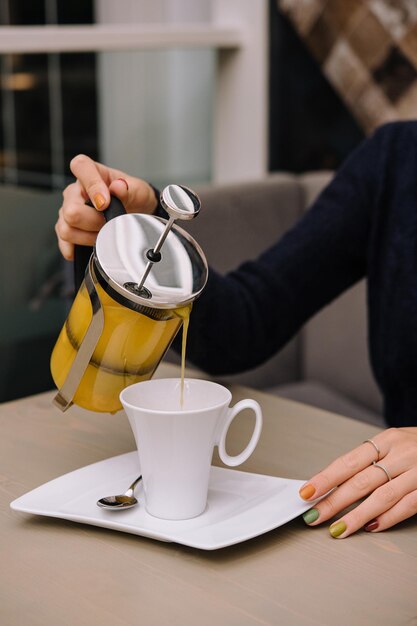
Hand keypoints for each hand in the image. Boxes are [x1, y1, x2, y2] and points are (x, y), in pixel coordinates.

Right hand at [55, 154, 157, 259]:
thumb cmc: (133, 197)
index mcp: (92, 172)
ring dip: (89, 237)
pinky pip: (63, 241)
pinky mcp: (67, 228)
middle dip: (95, 222)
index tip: (105, 203)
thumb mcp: (139, 191)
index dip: (92, 186)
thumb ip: (129, 189)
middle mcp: (76, 191)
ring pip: (67, 229)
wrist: (136, 213)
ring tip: (105, 232)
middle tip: (111, 222)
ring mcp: (68, 209)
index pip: (81, 167)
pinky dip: (78, 247)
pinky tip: (92, 245)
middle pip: (71, 210)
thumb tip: (118, 187)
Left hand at [299, 427, 416, 536]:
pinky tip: (371, 527)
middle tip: (315, 516)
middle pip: (361, 481)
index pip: (349, 461)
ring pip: (382, 497)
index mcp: (387, 440)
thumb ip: (370, 460)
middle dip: (334, 501)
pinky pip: (407, 506)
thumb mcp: (394, 444)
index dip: (326, 478)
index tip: (307, 492)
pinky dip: (387, 518)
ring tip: (338, 529)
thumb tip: (333, 481)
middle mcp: (402, 454)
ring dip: (357, 516)